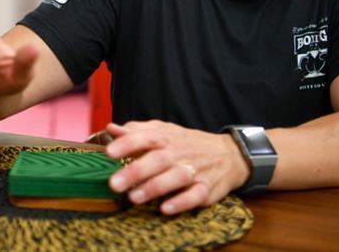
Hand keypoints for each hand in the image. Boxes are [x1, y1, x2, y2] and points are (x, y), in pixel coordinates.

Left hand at [104, 120, 249, 215]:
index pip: (145, 137)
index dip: (127, 144)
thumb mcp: (164, 131)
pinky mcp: (207, 189)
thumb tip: (110, 129)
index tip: (109, 152)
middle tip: (114, 184)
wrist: (228, 154)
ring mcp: (194, 170)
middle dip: (135, 171)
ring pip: (175, 178)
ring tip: (133, 197)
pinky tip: (165, 209)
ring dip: (154, 188)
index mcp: (166, 137)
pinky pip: (195, 195)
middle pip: (157, 160)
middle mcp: (179, 153)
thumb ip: (137, 131)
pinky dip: (180, 202)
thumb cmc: (187, 143)